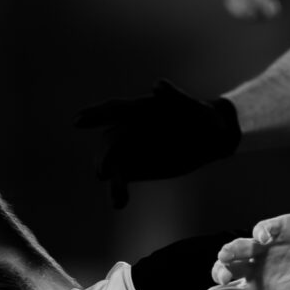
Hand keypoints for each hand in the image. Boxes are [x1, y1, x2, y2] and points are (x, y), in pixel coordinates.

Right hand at [74, 82, 239, 207]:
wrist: (212, 138)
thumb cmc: (204, 117)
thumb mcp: (195, 107)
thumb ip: (176, 96)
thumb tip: (157, 86)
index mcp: (140, 110)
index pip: (114, 110)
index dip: (95, 115)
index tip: (77, 122)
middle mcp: (130, 129)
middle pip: (109, 142)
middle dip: (104, 156)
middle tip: (103, 171)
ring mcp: (131, 149)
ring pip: (111, 164)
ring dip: (112, 180)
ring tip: (118, 198)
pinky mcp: (136, 168)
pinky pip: (120, 179)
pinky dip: (118, 191)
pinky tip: (119, 203)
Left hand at [199, 213, 289, 289]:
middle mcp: (257, 269)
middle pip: (226, 270)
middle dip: (218, 274)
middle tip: (221, 280)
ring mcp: (268, 248)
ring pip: (239, 247)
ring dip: (230, 251)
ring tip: (227, 256)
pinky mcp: (283, 230)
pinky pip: (265, 228)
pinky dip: (262, 231)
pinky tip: (265, 239)